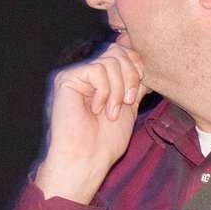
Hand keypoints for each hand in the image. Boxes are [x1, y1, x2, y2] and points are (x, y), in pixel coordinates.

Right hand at [34, 44, 147, 204]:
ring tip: (112, 112)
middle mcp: (88, 74)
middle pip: (118, 51)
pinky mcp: (66, 79)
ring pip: (110, 60)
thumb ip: (135, 84)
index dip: (137, 67)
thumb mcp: (129, 107)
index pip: (123, 53)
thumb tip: (144, 63)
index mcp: (102, 80)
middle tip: (129, 102)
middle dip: (131, 76)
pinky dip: (105, 92)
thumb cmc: (106, 141)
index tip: (142, 91)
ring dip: (119, 89)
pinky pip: (97, 70)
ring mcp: (76, 75)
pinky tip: (97, 109)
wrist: (87, 158)